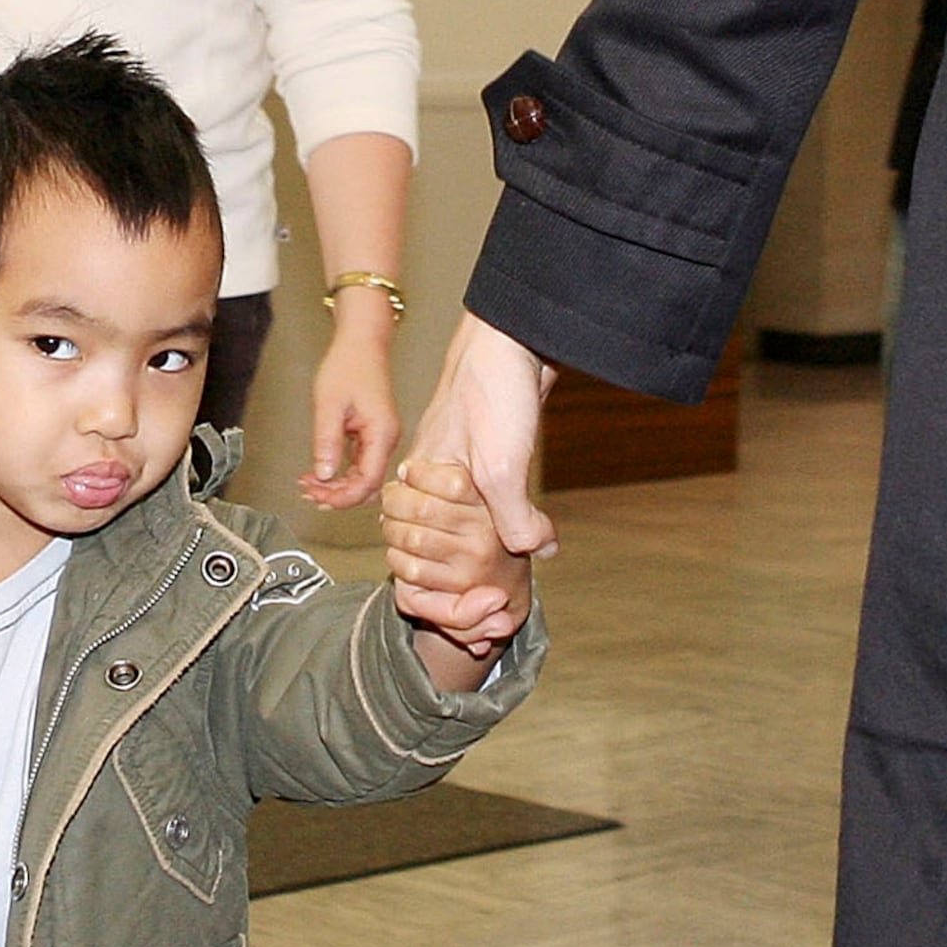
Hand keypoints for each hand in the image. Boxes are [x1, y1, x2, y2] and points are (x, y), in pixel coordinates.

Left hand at [295, 309, 401, 509]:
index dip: (343, 497)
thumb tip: (323, 474)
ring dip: (337, 487)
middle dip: (338, 496)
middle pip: (367, 486)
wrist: (360, 343)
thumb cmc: (349, 365)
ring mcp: (381, 438)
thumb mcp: (329, 405)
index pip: (368, 481)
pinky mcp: (373, 435)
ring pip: (362, 478)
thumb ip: (326, 442)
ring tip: (309, 486)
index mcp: (382, 433)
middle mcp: (386, 439)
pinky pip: (359, 465)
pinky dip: (340, 474)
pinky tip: (321, 474)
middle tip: (308, 493)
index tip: (319, 498)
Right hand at [393, 313, 554, 645]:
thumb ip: (512, 519)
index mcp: (420, 482)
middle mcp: (432, 479)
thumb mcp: (502, 467)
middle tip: (495, 609)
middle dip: (463, 581)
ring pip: (465, 530)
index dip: (440, 587)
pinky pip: (488, 509)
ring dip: (489, 557)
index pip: (410, 553)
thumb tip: (536, 554)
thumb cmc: (493, 393)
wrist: (513, 337)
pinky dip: (507, 530)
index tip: (477, 606)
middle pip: (435, 548)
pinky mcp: (485, 458)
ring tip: (513, 584)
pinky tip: (536, 542)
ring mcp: (457, 469)